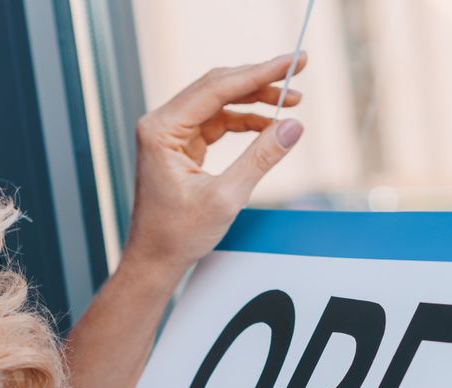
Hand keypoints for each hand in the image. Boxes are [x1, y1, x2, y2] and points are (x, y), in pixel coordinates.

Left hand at [124, 53, 307, 279]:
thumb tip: (293, 126)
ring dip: (253, 100)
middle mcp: (161, 125)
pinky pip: (215, 122)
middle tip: (296, 71)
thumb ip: (260, 158)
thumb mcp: (225, 198)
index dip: (259, 73)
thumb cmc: (177, 235)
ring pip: (218, 102)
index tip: (292, 63)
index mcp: (161, 130)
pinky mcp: (179, 147)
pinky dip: (242, 121)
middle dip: (258, 80)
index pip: (216, 88)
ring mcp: (169, 134)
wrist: (154, 260)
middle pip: (217, 87)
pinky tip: (267, 124)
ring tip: (289, 101)